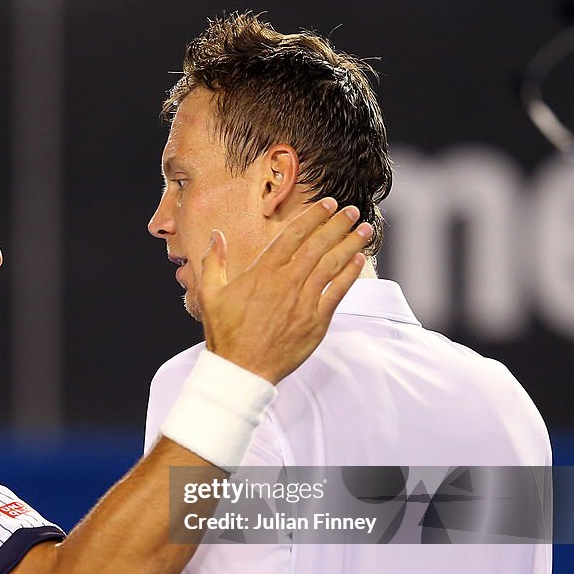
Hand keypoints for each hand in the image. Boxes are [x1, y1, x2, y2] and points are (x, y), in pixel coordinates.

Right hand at [198, 198, 369, 383]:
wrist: (242, 369)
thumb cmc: (225, 333)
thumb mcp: (210, 294)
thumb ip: (214, 262)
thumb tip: (216, 236)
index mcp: (262, 272)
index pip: (293, 235)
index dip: (313, 216)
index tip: (327, 204)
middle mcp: (286, 282)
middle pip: (318, 245)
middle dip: (337, 224)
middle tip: (351, 210)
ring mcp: (304, 301)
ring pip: (333, 265)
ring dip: (350, 244)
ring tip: (363, 230)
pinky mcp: (316, 321)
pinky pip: (338, 292)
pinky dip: (350, 274)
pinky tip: (358, 261)